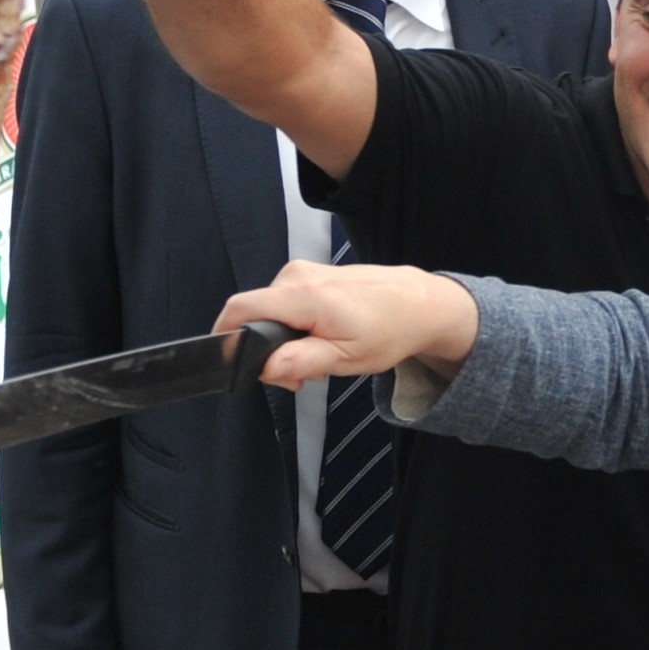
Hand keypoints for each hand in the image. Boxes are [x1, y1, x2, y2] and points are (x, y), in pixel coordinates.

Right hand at [222, 261, 480, 388]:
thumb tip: (265, 367)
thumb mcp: (346, 358)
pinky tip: (320, 340)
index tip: (242, 367)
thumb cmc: (388, 330)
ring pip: (269, 312)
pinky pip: (285, 303)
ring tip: (317, 359)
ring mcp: (303, 272)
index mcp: (302, 295)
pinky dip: (294, 327)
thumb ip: (301, 361)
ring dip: (283, 341)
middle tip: (298, 377)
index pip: (240, 309)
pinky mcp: (310, 275)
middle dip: (266, 350)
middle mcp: (296, 275)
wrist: (419, 304)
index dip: (229, 339)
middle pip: (253, 315)